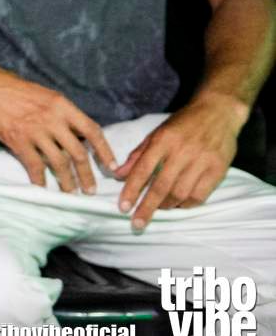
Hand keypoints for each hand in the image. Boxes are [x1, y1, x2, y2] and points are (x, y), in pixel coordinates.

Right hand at [0, 63, 116, 192]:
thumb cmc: (11, 88)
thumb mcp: (43, 95)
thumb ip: (59, 113)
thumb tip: (74, 134)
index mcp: (61, 105)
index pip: (92, 130)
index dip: (105, 151)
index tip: (111, 166)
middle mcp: (52, 118)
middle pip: (78, 152)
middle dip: (87, 175)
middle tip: (89, 190)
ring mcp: (35, 130)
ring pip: (59, 163)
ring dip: (66, 181)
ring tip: (70, 192)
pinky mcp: (17, 140)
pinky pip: (34, 165)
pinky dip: (40, 179)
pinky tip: (42, 187)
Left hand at [114, 93, 246, 229]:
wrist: (218, 111)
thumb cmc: (182, 124)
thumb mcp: (156, 133)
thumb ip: (138, 155)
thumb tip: (118, 175)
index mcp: (162, 141)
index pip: (142, 170)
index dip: (131, 190)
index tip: (122, 207)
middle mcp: (181, 152)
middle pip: (161, 186)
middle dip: (147, 207)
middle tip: (137, 223)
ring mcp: (201, 161)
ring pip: (181, 193)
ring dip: (166, 206)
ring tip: (157, 210)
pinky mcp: (218, 169)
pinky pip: (200, 195)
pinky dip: (187, 204)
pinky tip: (178, 206)